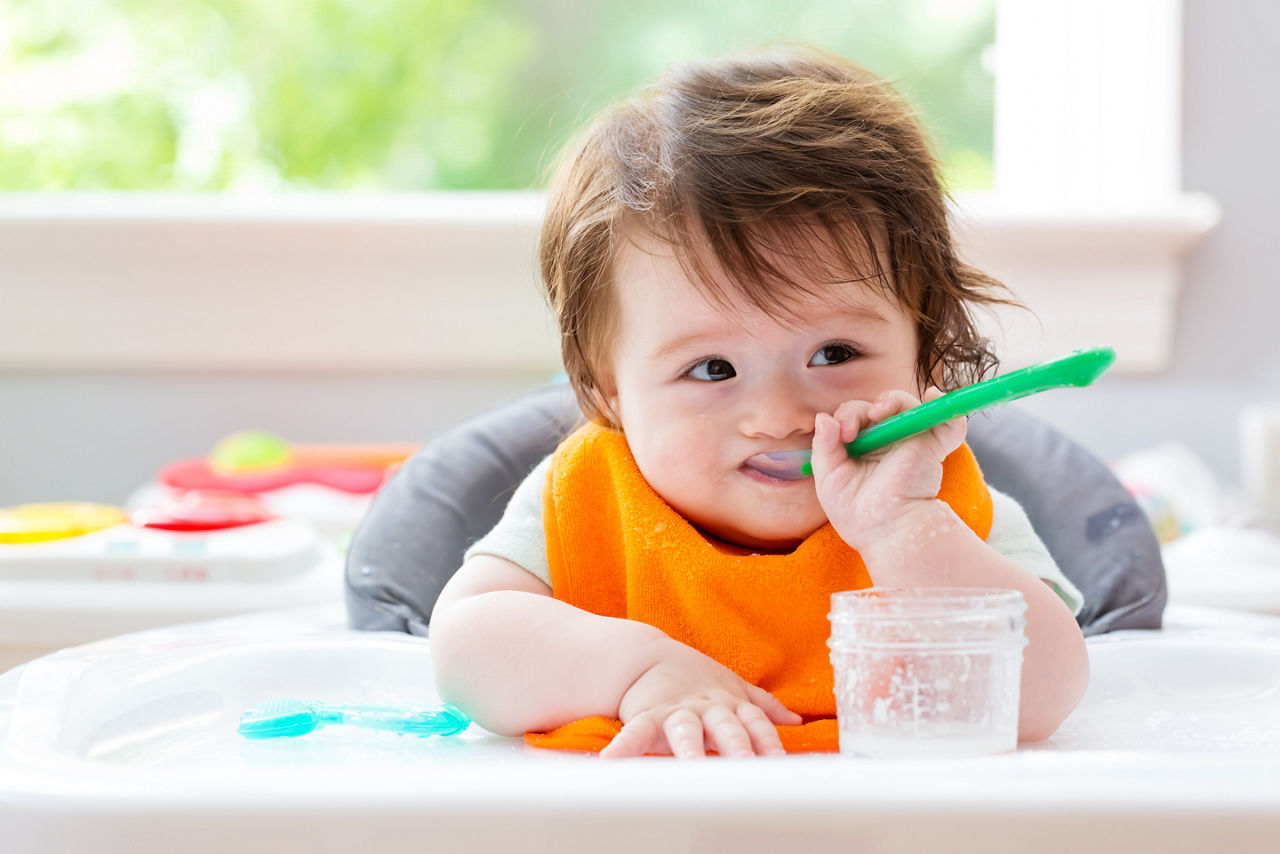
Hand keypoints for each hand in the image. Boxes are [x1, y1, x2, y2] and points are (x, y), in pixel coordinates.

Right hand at [601, 639, 801, 758]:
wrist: (645, 656)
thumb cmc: (695, 679)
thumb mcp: (732, 688)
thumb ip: (762, 706)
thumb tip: (795, 721)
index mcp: (730, 705)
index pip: (755, 724)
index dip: (768, 742)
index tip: (780, 762)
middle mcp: (707, 710)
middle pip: (726, 727)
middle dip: (737, 746)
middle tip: (746, 766)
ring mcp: (676, 713)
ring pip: (685, 731)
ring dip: (690, 749)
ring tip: (692, 766)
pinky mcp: (646, 717)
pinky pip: (636, 732)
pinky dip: (624, 746)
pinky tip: (611, 760)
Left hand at [809, 388, 965, 550]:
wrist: (885, 532)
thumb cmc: (855, 511)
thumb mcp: (828, 478)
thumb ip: (823, 446)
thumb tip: (822, 417)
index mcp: (863, 444)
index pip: (854, 415)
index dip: (846, 417)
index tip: (843, 435)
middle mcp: (887, 439)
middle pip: (877, 406)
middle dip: (862, 409)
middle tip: (853, 428)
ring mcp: (911, 440)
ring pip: (906, 404)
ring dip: (892, 400)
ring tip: (880, 412)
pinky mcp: (932, 447)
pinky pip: (948, 423)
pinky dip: (946, 407)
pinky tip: (935, 396)